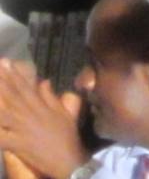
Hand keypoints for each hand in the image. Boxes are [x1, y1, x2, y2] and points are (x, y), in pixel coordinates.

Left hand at [0, 59, 87, 178]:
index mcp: (41, 107)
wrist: (69, 159)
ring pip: (3, 113)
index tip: (5, 63)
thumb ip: (51, 97)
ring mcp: (23, 129)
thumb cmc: (67, 136)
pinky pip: (1, 137)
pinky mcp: (18, 144)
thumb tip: (44, 81)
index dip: (13, 75)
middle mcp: (30, 114)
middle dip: (1, 82)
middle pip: (12, 96)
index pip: (25, 87)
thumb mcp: (63, 113)